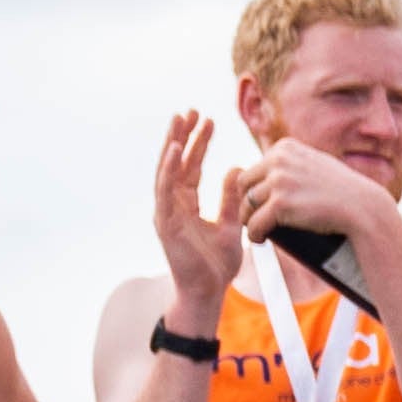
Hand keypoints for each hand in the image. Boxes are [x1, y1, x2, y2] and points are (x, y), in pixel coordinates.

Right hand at [149, 113, 242, 320]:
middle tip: (191, 110)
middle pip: (177, 163)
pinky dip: (169, 168)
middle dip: (183, 136)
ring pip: (167, 170)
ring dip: (173, 144)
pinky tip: (175, 149)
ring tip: (179, 120)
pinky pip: (165, 190)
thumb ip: (230, 197)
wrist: (208, 292)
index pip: (191, 166)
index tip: (208, 120)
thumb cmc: (217, 264)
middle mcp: (173, 204)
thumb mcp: (230, 224)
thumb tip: (236, 169)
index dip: (198, 143)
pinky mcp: (165, 221)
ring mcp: (166, 212)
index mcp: (187, 204)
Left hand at [232, 136, 390, 260]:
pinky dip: (255, 233)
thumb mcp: (317, 163)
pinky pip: (255, 222)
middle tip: (256, 218)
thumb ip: (295, 160)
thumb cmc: (344, 189)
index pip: (255, 168)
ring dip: (249, 219)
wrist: (363, 208)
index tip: (263, 203)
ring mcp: (279, 181)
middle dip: (248, 202)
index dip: (256, 188)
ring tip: (258, 229)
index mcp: (285, 147)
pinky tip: (259, 238)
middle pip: (245, 184)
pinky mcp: (281, 204)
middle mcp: (279, 160)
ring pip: (248, 204)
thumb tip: (273, 164)